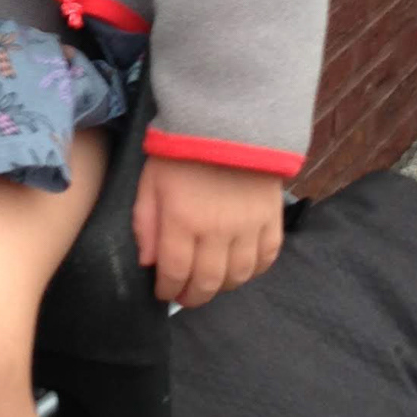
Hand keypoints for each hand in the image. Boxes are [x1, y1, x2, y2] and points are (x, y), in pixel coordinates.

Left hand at [132, 157, 283, 308]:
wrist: (227, 120)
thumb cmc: (182, 151)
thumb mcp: (150, 182)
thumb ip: (145, 223)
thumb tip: (148, 263)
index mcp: (182, 220)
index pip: (175, 272)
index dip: (168, 289)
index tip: (163, 292)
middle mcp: (217, 230)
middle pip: (208, 282)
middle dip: (193, 296)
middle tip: (185, 296)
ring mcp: (248, 226)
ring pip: (238, 276)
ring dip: (222, 287)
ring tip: (211, 283)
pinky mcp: (271, 218)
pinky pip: (267, 258)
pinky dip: (253, 270)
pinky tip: (240, 268)